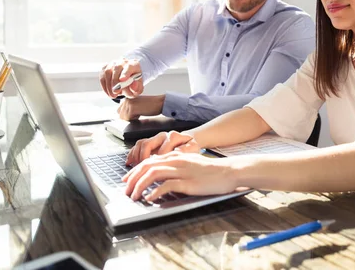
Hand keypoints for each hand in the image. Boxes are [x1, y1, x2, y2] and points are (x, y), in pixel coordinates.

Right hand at [99, 58, 143, 98]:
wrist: (127, 81)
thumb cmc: (133, 84)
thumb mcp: (138, 88)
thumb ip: (137, 88)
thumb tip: (134, 85)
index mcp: (134, 64)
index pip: (129, 66)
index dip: (125, 73)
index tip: (122, 80)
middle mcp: (123, 62)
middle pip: (117, 68)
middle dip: (115, 81)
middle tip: (116, 92)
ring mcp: (113, 64)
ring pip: (108, 72)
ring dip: (109, 85)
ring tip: (113, 95)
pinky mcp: (105, 68)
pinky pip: (103, 77)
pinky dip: (105, 86)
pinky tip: (109, 93)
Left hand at [117, 95, 165, 120]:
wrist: (160, 102)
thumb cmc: (152, 105)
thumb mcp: (138, 105)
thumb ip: (129, 108)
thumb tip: (123, 117)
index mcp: (127, 98)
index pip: (120, 112)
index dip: (127, 116)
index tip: (135, 114)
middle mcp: (126, 99)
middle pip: (121, 116)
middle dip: (129, 118)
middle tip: (139, 113)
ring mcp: (128, 103)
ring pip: (124, 118)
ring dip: (132, 119)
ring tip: (140, 113)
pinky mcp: (132, 108)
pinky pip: (128, 119)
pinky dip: (135, 119)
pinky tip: (141, 113)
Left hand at [122, 151, 237, 200]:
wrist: (228, 171)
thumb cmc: (211, 170)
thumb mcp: (190, 163)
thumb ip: (175, 166)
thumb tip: (160, 174)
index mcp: (175, 156)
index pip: (149, 161)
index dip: (135, 170)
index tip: (127, 180)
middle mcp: (176, 161)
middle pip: (147, 166)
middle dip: (133, 179)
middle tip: (126, 190)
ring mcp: (181, 171)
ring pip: (153, 174)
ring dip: (139, 185)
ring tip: (134, 196)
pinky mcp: (188, 182)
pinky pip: (166, 185)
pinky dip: (155, 192)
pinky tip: (149, 198)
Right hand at [125, 130, 199, 165]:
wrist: (190, 140)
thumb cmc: (191, 147)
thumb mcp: (194, 149)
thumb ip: (186, 150)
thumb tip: (176, 152)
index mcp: (173, 137)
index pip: (162, 150)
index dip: (158, 162)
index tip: (155, 172)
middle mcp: (162, 136)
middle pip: (147, 144)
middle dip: (142, 158)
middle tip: (142, 171)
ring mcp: (155, 138)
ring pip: (141, 144)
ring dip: (136, 156)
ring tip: (134, 168)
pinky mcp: (151, 142)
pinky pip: (138, 145)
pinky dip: (132, 154)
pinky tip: (129, 163)